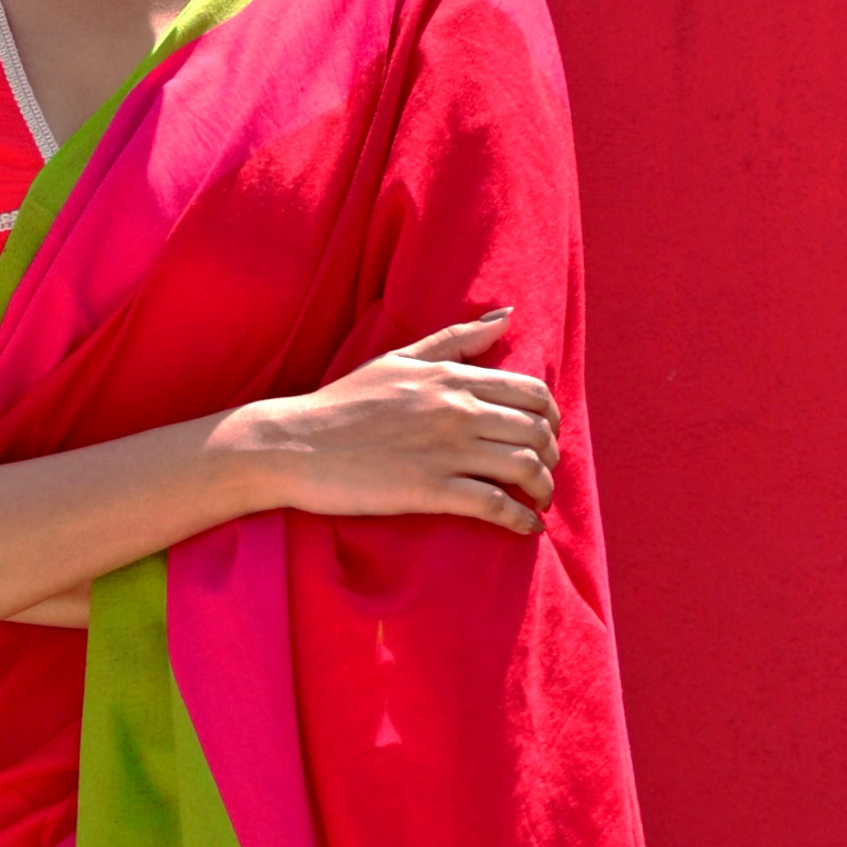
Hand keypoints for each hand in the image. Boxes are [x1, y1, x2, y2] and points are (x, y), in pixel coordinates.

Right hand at [227, 311, 556, 534]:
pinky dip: (520, 519)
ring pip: (524, 467)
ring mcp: (444, 450)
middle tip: (546, 473)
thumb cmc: (342, 403)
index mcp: (451, 378)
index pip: (530, 392)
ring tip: (539, 502)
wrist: (294, 444)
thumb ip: (454, 340)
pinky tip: (525, 528)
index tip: (546, 437)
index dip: (550, 418)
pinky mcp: (430, 490)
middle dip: (552, 455)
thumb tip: (504, 318)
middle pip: (536, 430)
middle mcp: (456, 410)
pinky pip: (495, 505)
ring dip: (543, 488)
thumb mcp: (398, 359)